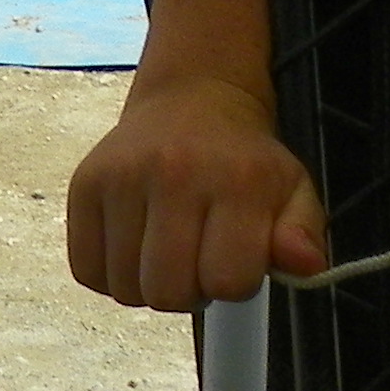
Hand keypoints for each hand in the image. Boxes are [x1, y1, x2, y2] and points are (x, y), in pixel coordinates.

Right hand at [66, 77, 326, 308]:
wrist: (190, 99)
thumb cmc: (246, 160)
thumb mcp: (293, 191)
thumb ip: (303, 234)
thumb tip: (305, 264)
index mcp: (236, 180)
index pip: (228, 281)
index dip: (235, 284)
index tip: (236, 258)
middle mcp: (173, 173)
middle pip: (169, 292)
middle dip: (189, 292)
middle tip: (199, 259)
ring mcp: (121, 177)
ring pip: (125, 288)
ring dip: (149, 284)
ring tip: (167, 251)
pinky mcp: (84, 183)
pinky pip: (86, 270)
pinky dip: (110, 275)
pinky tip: (134, 248)